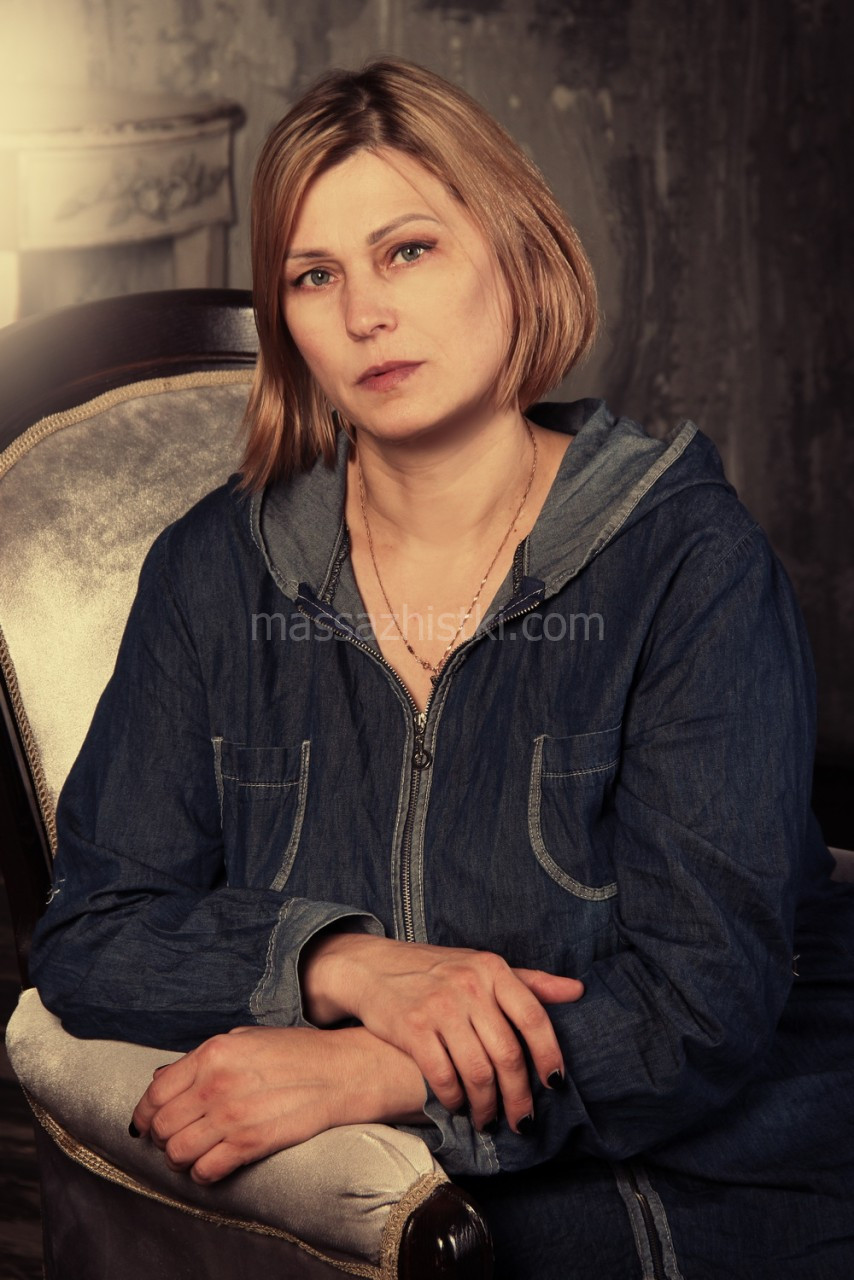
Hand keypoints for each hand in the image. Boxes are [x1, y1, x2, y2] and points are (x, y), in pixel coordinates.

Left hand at [130, 1024, 425, 1183]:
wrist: (342, 1071)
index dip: (145, 1114)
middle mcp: (216, 1083)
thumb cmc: (295, 1053)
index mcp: (213, 1052)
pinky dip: (202, 1173)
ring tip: (191, 1155)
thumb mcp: (245, 1039)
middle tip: (172, 1141)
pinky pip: (206, 1169)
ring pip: (177, 1152)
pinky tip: (212, 1166)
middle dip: (161, 1139)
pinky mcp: (252, 1141)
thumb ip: (204, 1058)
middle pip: (162, 1125)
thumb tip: (162, 1079)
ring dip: (178, 1159)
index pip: (155, 1092)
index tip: (147, 1124)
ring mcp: (233, 1114)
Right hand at [301, 934, 583, 1132]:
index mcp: (492, 969)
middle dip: (519, 1096)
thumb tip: (578, 991)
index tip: (555, 1085)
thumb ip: (530, 981)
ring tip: (489, 1119)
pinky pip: (444, 1077)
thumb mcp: (482, 966)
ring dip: (487, 1105)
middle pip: (508, 1054)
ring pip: (478, 1072)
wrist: (373, 967)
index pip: (533, 1017)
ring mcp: (440, 1007)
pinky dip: (455, 1100)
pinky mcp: (412, 1028)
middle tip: (521, 1120)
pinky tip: (459, 1106)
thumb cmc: (437, 970)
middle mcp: (469, 985)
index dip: (549, 1055)